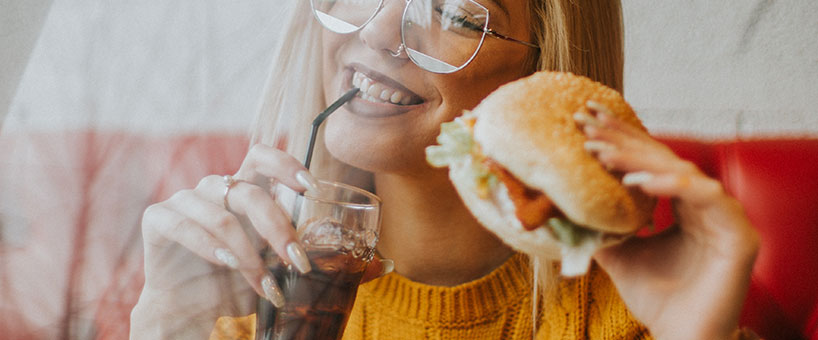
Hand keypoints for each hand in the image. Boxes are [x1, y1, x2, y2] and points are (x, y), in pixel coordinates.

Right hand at [130, 143, 388, 338]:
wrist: (191, 308)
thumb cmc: (240, 282)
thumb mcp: (283, 269)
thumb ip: (325, 260)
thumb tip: (384, 265)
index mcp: (244, 187)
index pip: (263, 155)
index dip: (286, 164)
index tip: (312, 189)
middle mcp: (216, 187)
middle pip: (249, 191)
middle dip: (279, 228)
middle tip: (298, 262)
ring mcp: (185, 200)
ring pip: (221, 215)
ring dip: (248, 253)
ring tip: (266, 285)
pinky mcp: (160, 219)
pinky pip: (184, 225)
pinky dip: (210, 247)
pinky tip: (228, 267)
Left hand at [575, 102, 759, 339]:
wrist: (680, 336)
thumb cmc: (656, 298)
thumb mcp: (617, 254)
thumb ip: (599, 227)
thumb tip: (561, 206)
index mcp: (683, 204)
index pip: (650, 163)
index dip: (620, 140)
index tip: (585, 122)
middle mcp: (706, 204)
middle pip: (664, 158)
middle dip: (624, 139)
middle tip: (588, 124)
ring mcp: (725, 216)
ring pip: (682, 171)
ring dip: (640, 159)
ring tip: (602, 154)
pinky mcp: (740, 234)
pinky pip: (706, 196)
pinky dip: (669, 185)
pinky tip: (635, 182)